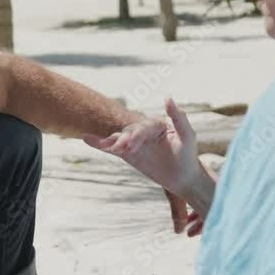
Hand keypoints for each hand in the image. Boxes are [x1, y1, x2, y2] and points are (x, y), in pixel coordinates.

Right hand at [83, 99, 204, 233]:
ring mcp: (134, 142)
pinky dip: (99, 143)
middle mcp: (144, 130)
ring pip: (118, 139)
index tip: (130, 144)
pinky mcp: (128, 153)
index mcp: (157, 124)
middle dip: (124, 140)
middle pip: (129, 132)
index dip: (136, 134)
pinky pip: (112, 147)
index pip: (144, 126)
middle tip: (121, 148)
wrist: (183, 177)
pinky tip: (86, 139)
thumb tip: (167, 97)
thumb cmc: (188, 155)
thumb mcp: (187, 136)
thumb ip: (179, 117)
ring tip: (98, 143)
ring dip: (110, 142)